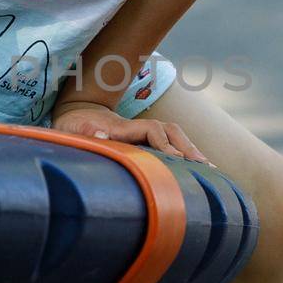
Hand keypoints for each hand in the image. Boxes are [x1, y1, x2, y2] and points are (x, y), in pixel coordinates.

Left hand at [51, 100, 214, 164]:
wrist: (74, 113)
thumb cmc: (72, 125)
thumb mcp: (72, 129)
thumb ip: (85, 132)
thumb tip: (100, 136)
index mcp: (123, 127)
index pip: (152, 130)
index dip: (165, 144)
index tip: (177, 159)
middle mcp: (136, 127)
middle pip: (170, 130)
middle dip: (188, 146)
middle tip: (205, 165)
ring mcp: (140, 133)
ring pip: (173, 136)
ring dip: (190, 149)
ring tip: (210, 168)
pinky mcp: (141, 141)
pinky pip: (168, 144)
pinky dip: (183, 154)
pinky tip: (196, 169)